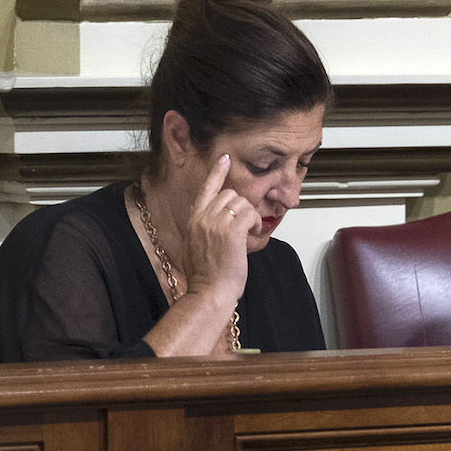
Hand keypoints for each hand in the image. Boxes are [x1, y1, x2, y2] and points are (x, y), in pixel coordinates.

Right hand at [179, 154, 255, 301]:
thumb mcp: (198, 246)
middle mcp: (202, 218)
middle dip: (242, 208)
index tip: (225, 159)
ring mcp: (216, 223)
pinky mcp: (231, 231)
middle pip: (230, 195)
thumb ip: (206, 229)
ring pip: (242, 203)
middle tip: (246, 226)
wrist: (208, 291)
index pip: (206, 189)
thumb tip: (220, 223)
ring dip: (251, 216)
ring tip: (248, 234)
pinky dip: (256, 223)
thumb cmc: (207, 275)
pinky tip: (253, 235)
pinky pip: (250, 214)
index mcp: (193, 220)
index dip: (216, 173)